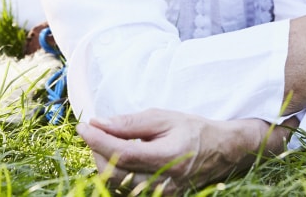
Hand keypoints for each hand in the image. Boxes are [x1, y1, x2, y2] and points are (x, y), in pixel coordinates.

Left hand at [77, 109, 292, 193]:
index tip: (83, 126)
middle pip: (116, 173)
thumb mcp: (163, 117)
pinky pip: (127, 191)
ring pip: (119, 186)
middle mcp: (166, 182)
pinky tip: (116, 158)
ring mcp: (164, 194)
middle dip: (97, 152)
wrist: (222, 151)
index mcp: (168, 157)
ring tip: (104, 143)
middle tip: (93, 132)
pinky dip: (115, 174)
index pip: (123, 154)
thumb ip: (130, 123)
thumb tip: (99, 124)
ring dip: (104, 164)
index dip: (98, 141)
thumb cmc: (193, 130)